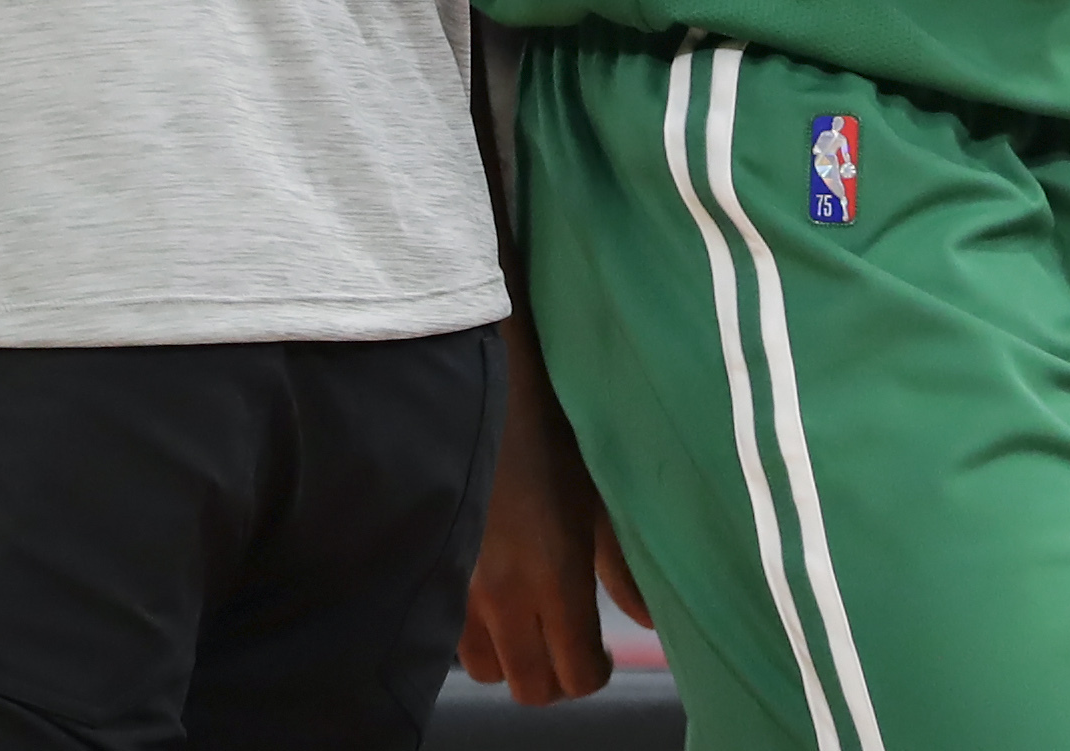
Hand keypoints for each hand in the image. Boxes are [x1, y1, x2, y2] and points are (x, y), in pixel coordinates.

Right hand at [458, 314, 643, 703]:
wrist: (471, 379)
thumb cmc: (548, 426)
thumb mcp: (600, 492)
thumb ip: (624, 567)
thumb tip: (646, 622)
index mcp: (554, 577)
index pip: (576, 678)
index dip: (594, 673)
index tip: (600, 652)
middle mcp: (501, 595)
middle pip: (529, 689)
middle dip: (552, 674)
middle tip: (565, 640)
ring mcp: (455, 585)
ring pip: (483, 667)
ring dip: (507, 651)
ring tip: (523, 614)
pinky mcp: (423, 568)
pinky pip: (447, 629)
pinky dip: (469, 624)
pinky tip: (486, 587)